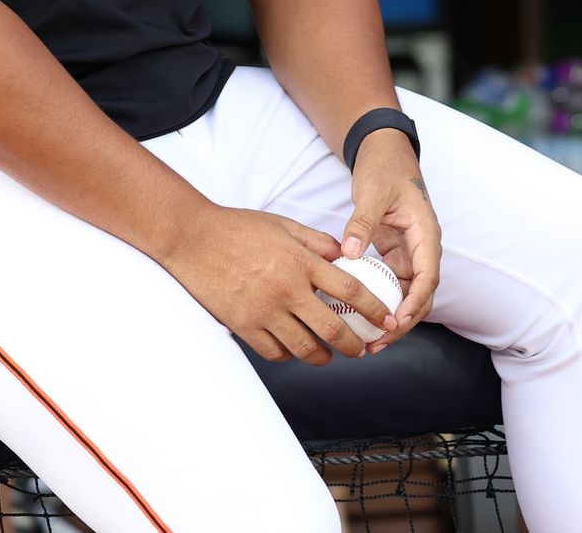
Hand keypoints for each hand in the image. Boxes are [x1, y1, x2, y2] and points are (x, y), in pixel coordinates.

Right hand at [163, 204, 397, 365]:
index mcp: (302, 262)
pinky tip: (294, 349)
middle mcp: (287, 290)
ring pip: (304, 348)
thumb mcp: (284, 225)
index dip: (375, 309)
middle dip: (354, 345)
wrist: (193, 239)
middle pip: (333, 329)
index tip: (388, 319)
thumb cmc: (238, 228)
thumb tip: (345, 256)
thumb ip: (317, 242)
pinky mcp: (243, 325)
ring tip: (329, 356)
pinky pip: (274, 352)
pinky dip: (288, 355)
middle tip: (362, 349)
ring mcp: (264, 311)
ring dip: (323, 356)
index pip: (351, 290)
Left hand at [340, 130, 440, 351]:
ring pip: (407, 294)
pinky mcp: (395, 254)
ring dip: (392, 317)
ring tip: (369, 341)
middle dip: (402, 322)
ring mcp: (410, 253)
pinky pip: (392, 284)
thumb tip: (349, 252)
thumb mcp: (372, 193)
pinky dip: (380, 302)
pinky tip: (360, 317)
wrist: (385, 154)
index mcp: (425, 234)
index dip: (414, 303)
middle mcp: (422, 248)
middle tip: (377, 343)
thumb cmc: (384, 170)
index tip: (395, 322)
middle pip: (421, 295)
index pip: (427, 277)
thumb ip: (362, 222)